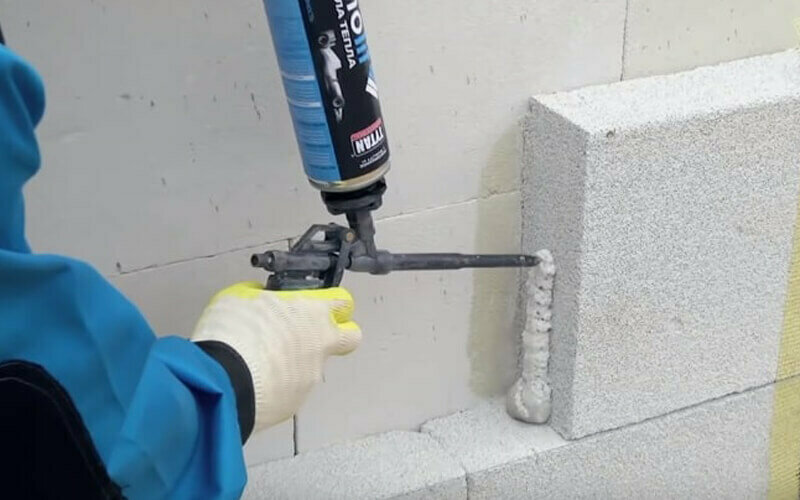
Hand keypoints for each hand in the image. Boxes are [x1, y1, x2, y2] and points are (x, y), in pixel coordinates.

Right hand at [191, 282, 361, 431]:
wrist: (223, 381)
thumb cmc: (233, 333)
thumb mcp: (241, 297)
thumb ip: (263, 298)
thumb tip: (264, 303)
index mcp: (312, 313)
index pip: (343, 303)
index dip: (333, 303)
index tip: (319, 304)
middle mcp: (320, 345)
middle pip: (350, 338)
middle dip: (337, 335)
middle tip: (307, 334)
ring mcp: (310, 377)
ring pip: (312, 367)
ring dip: (292, 363)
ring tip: (256, 362)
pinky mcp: (294, 404)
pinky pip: (290, 391)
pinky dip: (275, 386)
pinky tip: (250, 382)